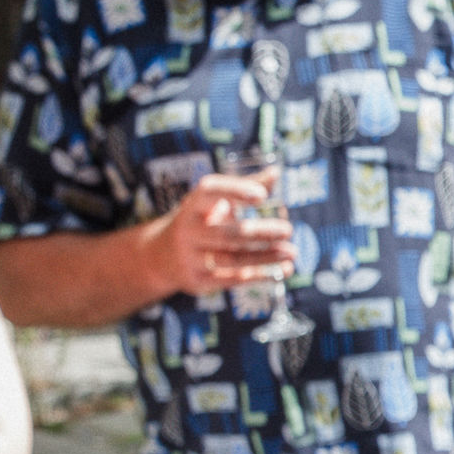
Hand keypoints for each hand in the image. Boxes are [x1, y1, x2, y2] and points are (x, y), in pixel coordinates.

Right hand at [150, 171, 294, 298]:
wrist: (161, 257)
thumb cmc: (199, 221)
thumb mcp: (213, 203)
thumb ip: (243, 187)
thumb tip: (276, 172)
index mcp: (192, 206)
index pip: (209, 193)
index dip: (235, 191)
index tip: (262, 195)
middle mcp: (188, 231)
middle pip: (227, 233)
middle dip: (261, 232)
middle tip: (288, 229)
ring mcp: (191, 258)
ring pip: (233, 259)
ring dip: (266, 257)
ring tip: (292, 252)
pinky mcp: (198, 281)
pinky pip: (233, 280)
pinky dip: (262, 276)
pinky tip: (285, 270)